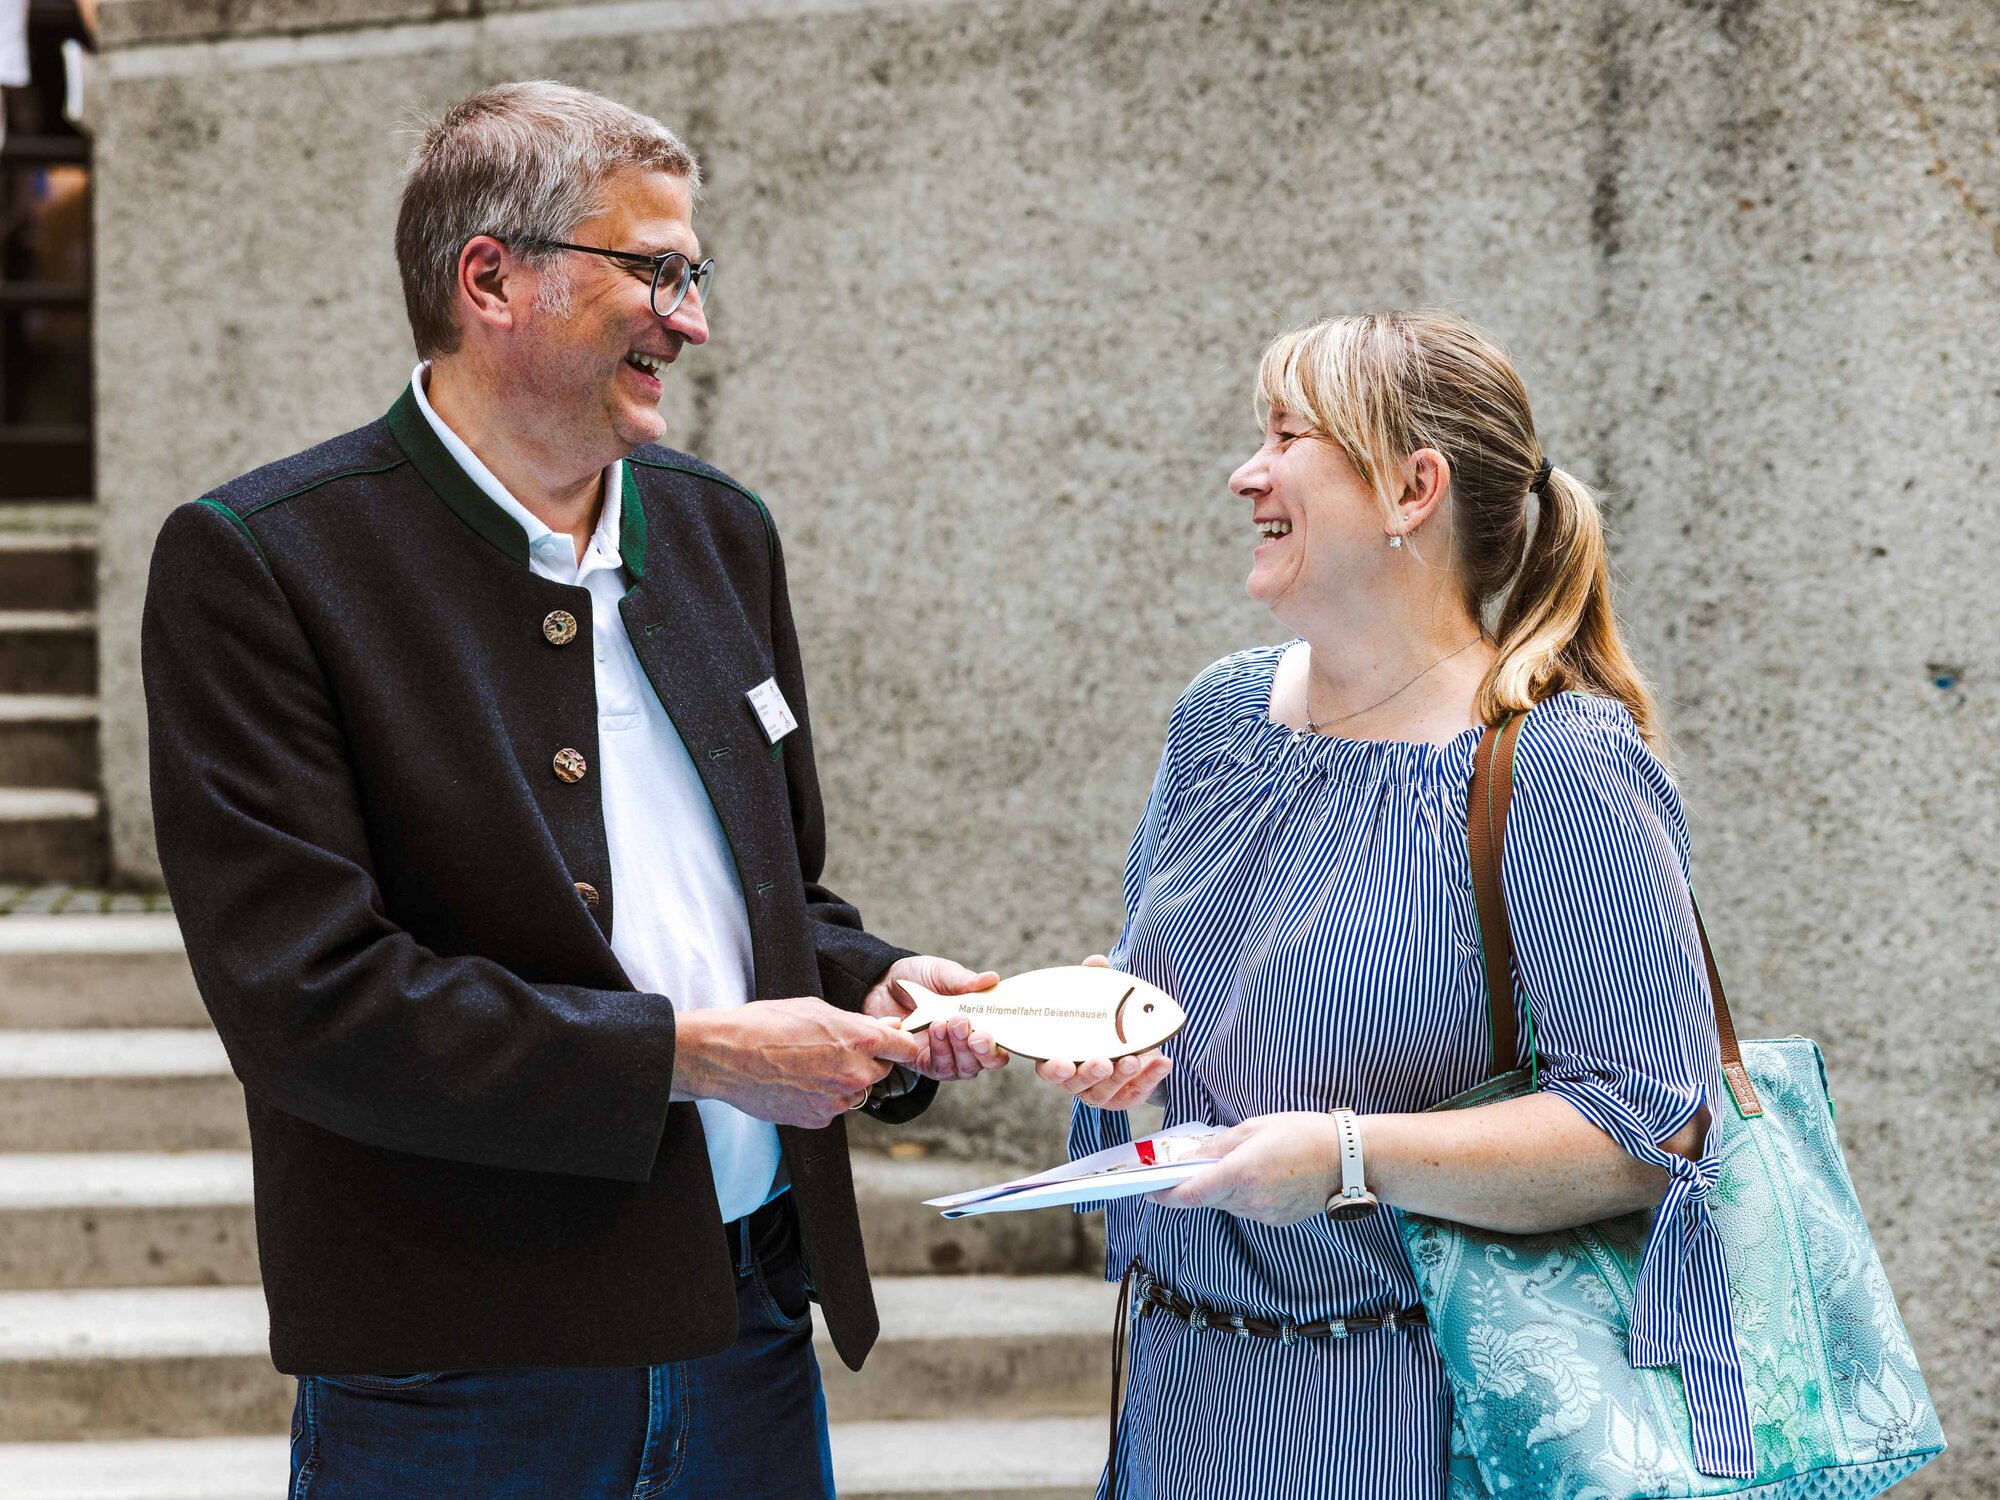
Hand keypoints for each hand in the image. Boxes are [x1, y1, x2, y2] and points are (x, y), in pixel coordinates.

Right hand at [673, 997, 929, 1128]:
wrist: (727, 1056)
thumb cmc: (766, 1024)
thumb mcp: (816, 1008)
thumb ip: (857, 1021)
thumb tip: (887, 1026)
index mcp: (859, 1039)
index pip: (905, 1047)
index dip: (900, 1044)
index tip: (896, 1043)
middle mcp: (855, 1073)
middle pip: (880, 1071)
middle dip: (866, 1061)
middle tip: (835, 1049)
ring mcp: (837, 1101)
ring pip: (855, 1091)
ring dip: (842, 1081)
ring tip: (808, 1065)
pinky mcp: (818, 1120)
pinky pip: (832, 1108)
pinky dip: (822, 1098)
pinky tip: (797, 1082)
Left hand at [862, 954, 1005, 1081]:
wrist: (882, 984)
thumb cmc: (919, 979)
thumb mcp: (942, 973)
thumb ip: (964, 980)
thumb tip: (992, 979)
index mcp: (981, 1022)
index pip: (1002, 1043)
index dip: (1002, 1043)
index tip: (990, 1030)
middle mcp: (969, 1044)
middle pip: (987, 1061)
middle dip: (982, 1049)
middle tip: (969, 1028)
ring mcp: (949, 1057)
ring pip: (965, 1068)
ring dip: (958, 1048)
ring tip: (944, 1022)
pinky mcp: (926, 1064)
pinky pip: (940, 1067)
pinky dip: (940, 1050)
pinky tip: (934, 1029)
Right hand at [1033, 954, 1172, 1109]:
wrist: (1132, 1041)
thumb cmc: (1103, 1021)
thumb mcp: (1098, 1000)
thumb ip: (1095, 982)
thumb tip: (1097, 962)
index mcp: (1061, 1055)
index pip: (1049, 1068)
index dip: (1054, 1068)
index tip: (1064, 1062)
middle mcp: (1076, 1078)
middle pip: (1076, 1082)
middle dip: (1090, 1073)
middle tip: (1103, 1062)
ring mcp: (1099, 1090)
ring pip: (1105, 1091)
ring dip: (1120, 1076)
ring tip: (1133, 1059)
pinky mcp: (1123, 1096)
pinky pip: (1135, 1091)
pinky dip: (1150, 1077)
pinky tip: (1163, 1062)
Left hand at [1145, 1111, 1340, 1224]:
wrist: (1349, 1159)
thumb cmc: (1303, 1133)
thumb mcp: (1255, 1127)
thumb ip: (1218, 1146)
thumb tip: (1190, 1159)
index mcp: (1241, 1173)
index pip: (1190, 1194)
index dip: (1164, 1195)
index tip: (1148, 1189)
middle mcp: (1250, 1200)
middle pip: (1205, 1200)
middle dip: (1194, 1185)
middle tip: (1190, 1166)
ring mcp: (1264, 1214)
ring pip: (1226, 1204)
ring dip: (1220, 1188)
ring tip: (1238, 1163)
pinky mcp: (1276, 1220)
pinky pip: (1246, 1209)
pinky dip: (1241, 1195)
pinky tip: (1259, 1175)